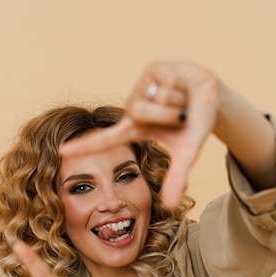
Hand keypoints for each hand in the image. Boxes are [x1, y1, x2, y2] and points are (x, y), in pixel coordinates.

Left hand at [60, 62, 220, 209]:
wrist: (213, 98)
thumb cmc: (195, 125)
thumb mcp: (186, 153)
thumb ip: (177, 178)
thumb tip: (170, 206)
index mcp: (136, 129)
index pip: (106, 139)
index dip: (86, 146)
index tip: (63, 152)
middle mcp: (133, 108)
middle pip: (139, 113)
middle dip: (167, 116)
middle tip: (181, 117)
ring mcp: (141, 88)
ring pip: (152, 99)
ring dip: (174, 104)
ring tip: (182, 102)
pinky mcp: (151, 70)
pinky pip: (163, 84)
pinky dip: (180, 89)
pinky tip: (183, 85)